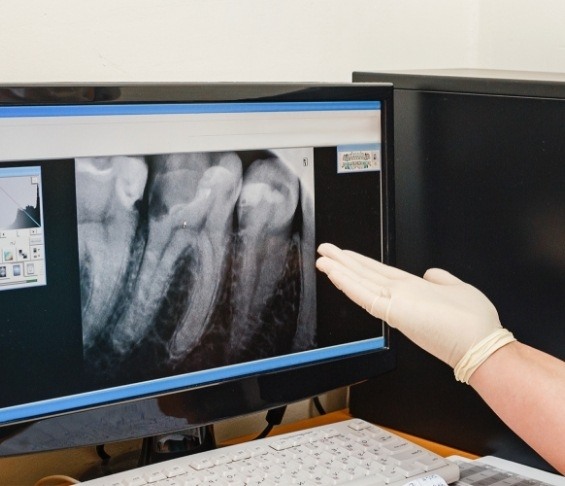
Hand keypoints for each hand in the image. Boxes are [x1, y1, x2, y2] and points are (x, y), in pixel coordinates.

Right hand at [316, 243, 503, 367]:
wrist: (480, 345)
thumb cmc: (472, 324)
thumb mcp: (458, 289)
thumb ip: (441, 279)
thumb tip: (430, 272)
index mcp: (412, 290)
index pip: (379, 274)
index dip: (360, 264)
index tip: (345, 255)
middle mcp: (400, 296)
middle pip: (365, 275)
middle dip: (343, 262)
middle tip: (324, 251)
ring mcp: (395, 303)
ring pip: (361, 283)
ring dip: (340, 269)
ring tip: (322, 258)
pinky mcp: (393, 310)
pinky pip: (364, 295)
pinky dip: (347, 283)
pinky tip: (334, 272)